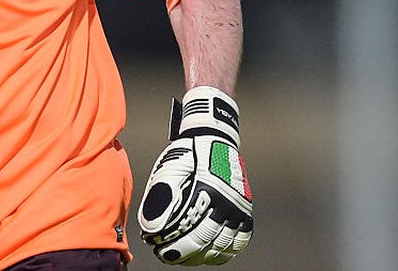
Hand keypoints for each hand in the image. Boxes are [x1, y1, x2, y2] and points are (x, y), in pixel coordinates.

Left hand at [137, 86, 252, 264]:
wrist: (213, 140)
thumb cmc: (187, 155)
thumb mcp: (169, 169)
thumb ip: (160, 196)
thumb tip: (152, 227)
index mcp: (206, 188)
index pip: (187, 224)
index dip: (170, 238)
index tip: (155, 245)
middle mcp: (226, 201)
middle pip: (204, 239)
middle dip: (181, 251)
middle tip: (164, 255)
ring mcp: (239, 208)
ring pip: (221, 245)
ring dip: (200, 256)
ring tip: (181, 257)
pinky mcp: (245, 212)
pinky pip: (239, 241)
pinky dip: (222, 253)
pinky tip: (206, 255)